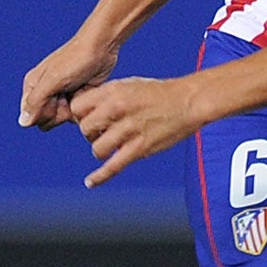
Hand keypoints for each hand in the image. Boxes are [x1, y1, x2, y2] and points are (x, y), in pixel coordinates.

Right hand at [20, 34, 117, 129]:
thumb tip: (23, 123)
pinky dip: (83, 107)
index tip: (57, 99)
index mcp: (32, 86)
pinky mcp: (76, 97)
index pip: (31, 117)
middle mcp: (44, 92)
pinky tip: (87, 92)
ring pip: (62, 119)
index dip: (45, 113)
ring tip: (79, 90)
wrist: (102, 47)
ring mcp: (61, 96)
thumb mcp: (54, 80)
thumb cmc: (76, 59)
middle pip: (47, 121)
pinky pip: (76, 114)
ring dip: (73, 110)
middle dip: (60, 113)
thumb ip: (36, 101)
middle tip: (70, 94)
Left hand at [71, 75, 203, 187]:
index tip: (89, 118)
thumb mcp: (129, 84)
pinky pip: (113, 166)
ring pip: (97, 149)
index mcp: (113, 91)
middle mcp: (117, 109)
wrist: (189, 101)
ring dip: (101, 150)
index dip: (81, 115)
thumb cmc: (160, 93)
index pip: (78, 107)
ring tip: (111, 146)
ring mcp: (129, 129)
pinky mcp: (140, 147)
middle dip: (90, 133)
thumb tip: (89, 110)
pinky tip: (90, 182)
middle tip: (102, 133)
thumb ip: (107, 96)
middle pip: (84, 129)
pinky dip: (99, 177)